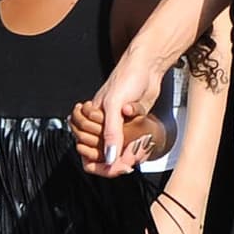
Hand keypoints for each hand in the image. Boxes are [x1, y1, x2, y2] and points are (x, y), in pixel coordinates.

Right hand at [83, 52, 169, 176]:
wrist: (148, 67)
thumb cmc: (127, 78)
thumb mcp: (115, 105)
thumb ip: (110, 133)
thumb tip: (109, 157)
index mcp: (90, 120)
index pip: (85, 151)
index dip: (96, 162)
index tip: (112, 166)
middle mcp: (102, 125)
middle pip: (102, 156)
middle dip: (115, 156)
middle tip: (128, 154)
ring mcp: (117, 125)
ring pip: (118, 151)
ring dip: (127, 149)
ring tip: (136, 143)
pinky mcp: (132, 124)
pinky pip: (132, 141)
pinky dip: (138, 138)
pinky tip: (141, 129)